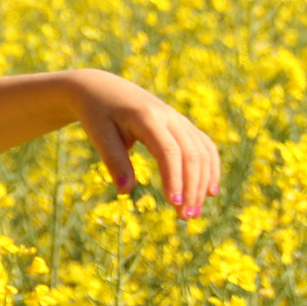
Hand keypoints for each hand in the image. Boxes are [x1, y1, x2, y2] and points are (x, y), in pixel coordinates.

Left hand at [68, 69, 220, 221]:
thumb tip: (125, 192)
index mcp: (147, 117)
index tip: (173, 204)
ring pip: (202, 151)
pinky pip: (203, 146)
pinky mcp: (180, 124)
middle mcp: (168, 116)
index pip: (169, 151)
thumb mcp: (99, 135)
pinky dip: (209, 168)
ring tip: (194, 212)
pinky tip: (209, 191)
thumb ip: (113, 161)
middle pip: (191, 154)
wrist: (101, 88)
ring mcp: (178, 119)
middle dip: (191, 187)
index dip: (174, 178)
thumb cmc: (97, 114)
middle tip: (185, 218)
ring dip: (203, 182)